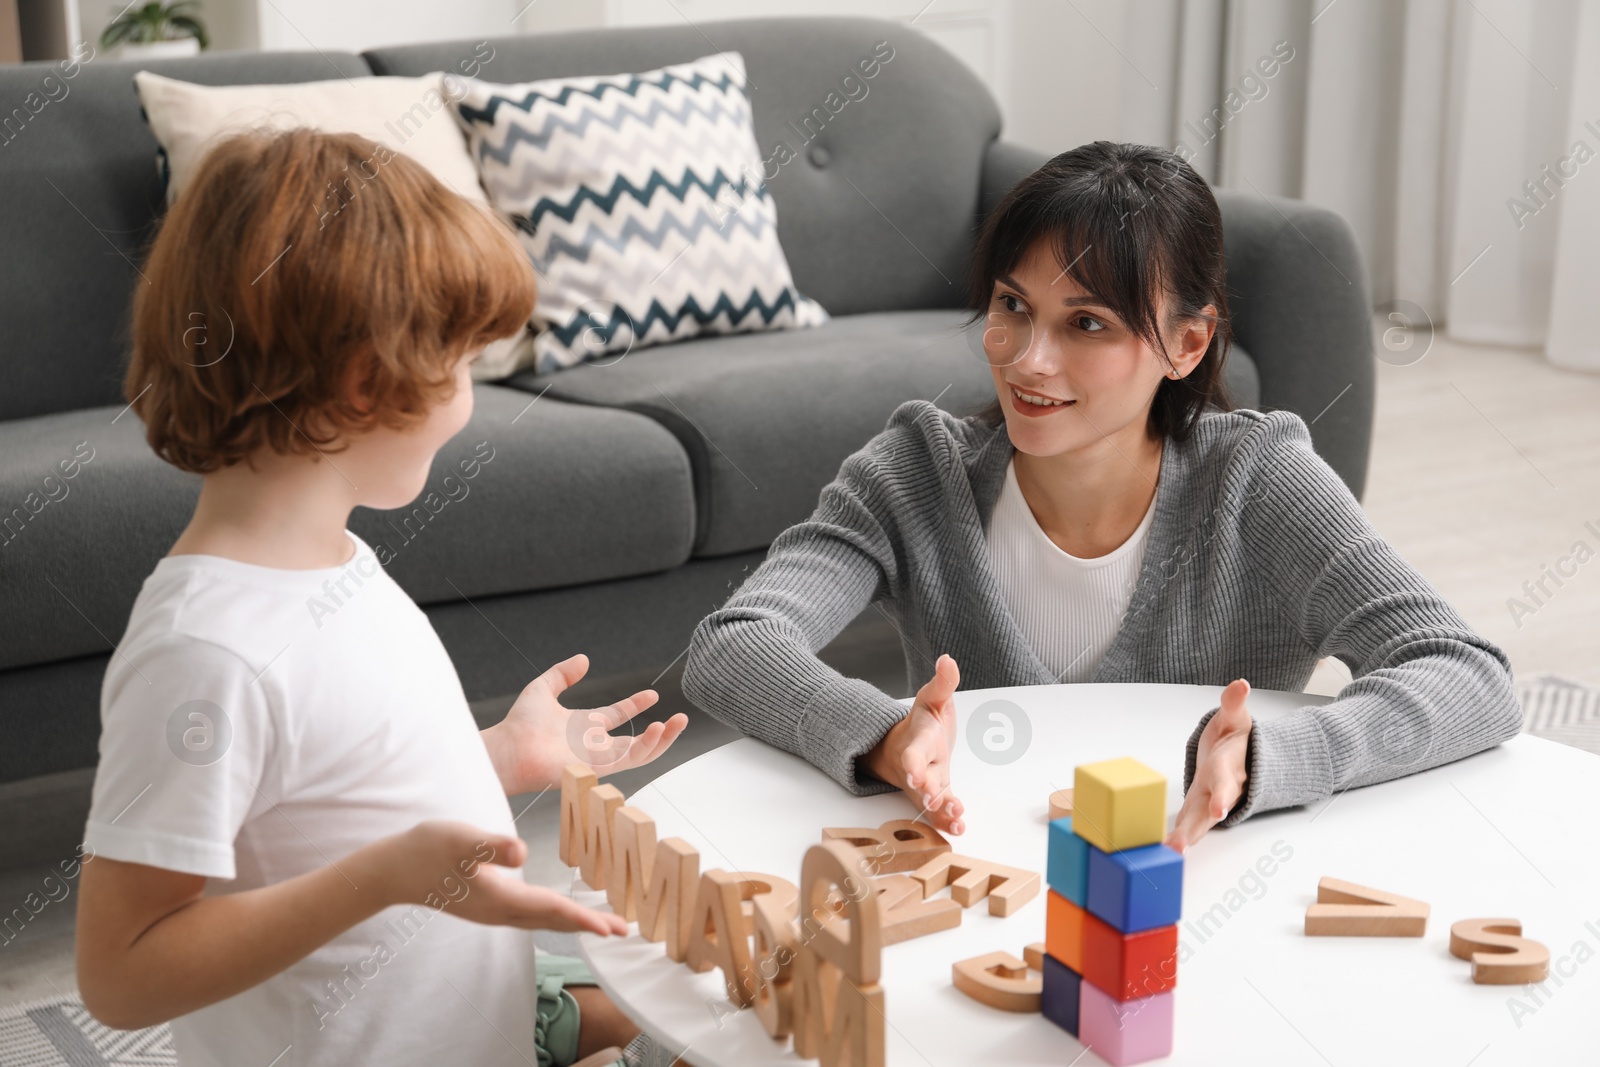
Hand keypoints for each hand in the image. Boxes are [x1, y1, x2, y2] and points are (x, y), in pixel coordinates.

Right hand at [379, 820, 626, 935]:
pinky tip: (559, 911)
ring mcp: (493, 911)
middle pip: (554, 920)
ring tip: (601, 924)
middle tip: (623, 930)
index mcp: (500, 898)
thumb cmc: (427, 849)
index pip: (551, 909)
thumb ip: (490, 845)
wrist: (394, 869)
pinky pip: (531, 915)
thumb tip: (520, 850)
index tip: (611, 928)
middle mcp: (500, 911)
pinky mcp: (487, 905)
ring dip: (574, 922)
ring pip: (543, 920)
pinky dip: (553, 915)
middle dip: (589, 925)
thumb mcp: (460, 839)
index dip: (583, 918)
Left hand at [483, 653, 688, 793]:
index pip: (617, 715)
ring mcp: (598, 758)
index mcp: (584, 726)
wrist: (509, 749)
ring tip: (676, 723)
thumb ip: (563, 673)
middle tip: (681, 718)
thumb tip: (584, 659)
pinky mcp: (599, 768)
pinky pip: (630, 759)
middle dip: (662, 731)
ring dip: (661, 740)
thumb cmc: (519, 725)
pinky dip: (647, 746)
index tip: (652, 694)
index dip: (635, 705)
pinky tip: (657, 730)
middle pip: (637, 741)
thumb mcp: (544, 688)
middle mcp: (594, 744)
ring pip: (640, 753)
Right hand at [864, 653, 964, 834]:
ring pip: (929, 800)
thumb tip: (948, 659)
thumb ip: (943, 683)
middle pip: (919, 781)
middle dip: (925, 790)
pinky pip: (938, 812)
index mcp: (918, 741)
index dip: (913, 764)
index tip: (915, 774)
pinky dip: (946, 821)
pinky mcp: (934, 797)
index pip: (913, 753)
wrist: (907, 746)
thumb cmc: (922, 723)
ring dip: (941, 810)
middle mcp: (919, 766)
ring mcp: (925, 785)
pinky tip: (959, 827)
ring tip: (956, 818)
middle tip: (931, 798)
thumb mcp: (933, 699)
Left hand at [1167, 678, 1251, 852]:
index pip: (1225, 782)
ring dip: (1185, 839)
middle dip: (1196, 829)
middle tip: (1181, 846)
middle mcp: (1221, 790)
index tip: (1217, 810)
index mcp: (1228, 769)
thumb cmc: (1238, 738)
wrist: (1247, 758)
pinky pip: (1190, 827)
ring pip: (1199, 824)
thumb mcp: (1236, 718)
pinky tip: (1164, 852)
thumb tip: (1239, 684)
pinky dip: (1180, 840)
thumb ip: (1234, 703)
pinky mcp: (1200, 810)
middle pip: (1208, 812)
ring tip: (1170, 854)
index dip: (1222, 796)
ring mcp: (1210, 803)